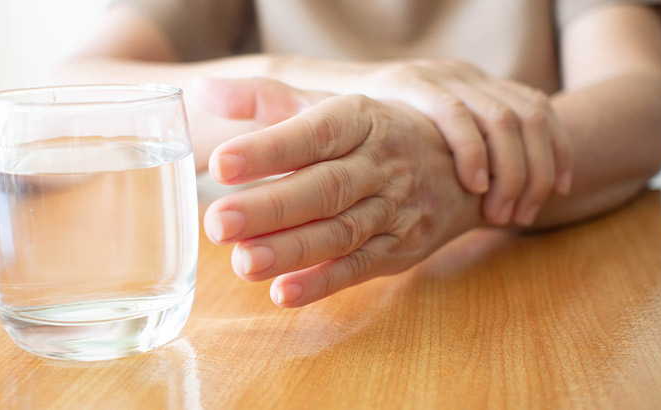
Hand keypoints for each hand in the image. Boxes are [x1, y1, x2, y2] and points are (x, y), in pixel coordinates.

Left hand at [200, 78, 480, 306]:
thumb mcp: (326, 105)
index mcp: (359, 119)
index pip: (313, 133)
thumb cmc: (371, 133)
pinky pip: (361, 267)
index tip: (222, 163)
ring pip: (342, 231)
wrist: (459, 167)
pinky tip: (284, 293)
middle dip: (271, 208)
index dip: (270, 150)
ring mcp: (394, 209)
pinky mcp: (400, 248)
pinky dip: (324, 282)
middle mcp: (379, 163)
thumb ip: (264, 99)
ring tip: (243, 263)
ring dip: (292, 250)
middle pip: (325, 187)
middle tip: (218, 223)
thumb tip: (201, 91)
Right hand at [356, 59, 572, 225]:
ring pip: (504, 119)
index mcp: (480, 84)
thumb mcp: (430, 136)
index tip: (561, 190)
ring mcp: (442, 76)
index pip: (540, 109)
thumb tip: (508, 190)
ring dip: (513, 171)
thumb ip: (465, 151)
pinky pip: (457, 116)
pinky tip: (474, 186)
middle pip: (531, 117)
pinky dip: (474, 152)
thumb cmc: (380, 130)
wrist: (322, 89)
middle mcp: (468, 75)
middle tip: (522, 215)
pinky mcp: (411, 84)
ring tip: (500, 213)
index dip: (559, 150)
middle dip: (537, 172)